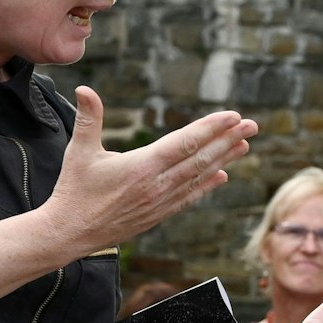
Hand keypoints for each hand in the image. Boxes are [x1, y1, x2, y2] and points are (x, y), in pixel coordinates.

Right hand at [42, 89, 254, 254]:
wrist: (70, 233)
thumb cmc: (73, 190)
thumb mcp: (78, 151)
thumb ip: (88, 118)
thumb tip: (84, 88)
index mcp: (142, 166)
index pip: (185, 143)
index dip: (211, 128)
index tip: (233, 116)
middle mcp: (157, 185)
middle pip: (201, 158)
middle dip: (228, 140)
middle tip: (252, 125)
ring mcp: (160, 202)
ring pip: (199, 177)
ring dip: (224, 159)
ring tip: (245, 145)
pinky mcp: (158, 215)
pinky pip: (189, 197)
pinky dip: (207, 185)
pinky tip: (222, 175)